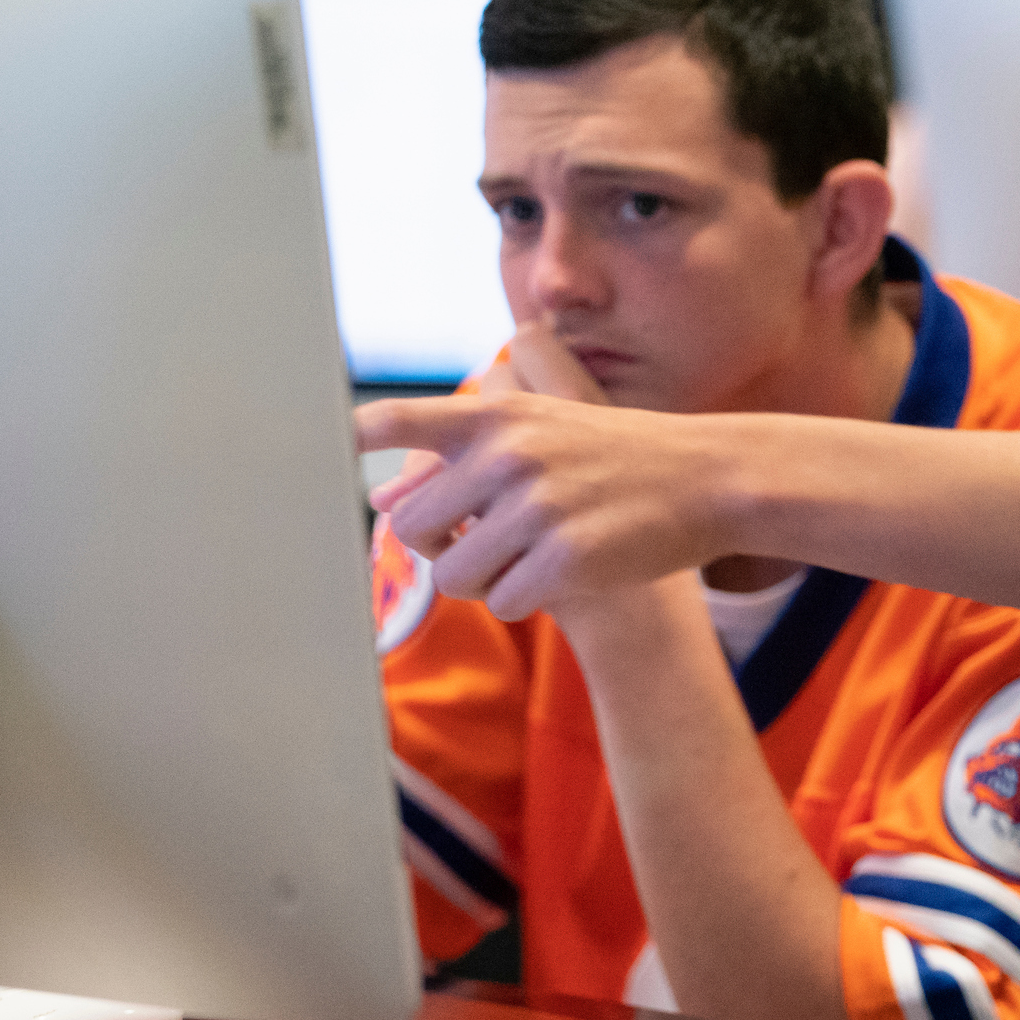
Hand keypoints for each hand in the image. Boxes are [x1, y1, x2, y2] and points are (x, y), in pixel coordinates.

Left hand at [356, 325, 734, 619]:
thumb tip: (380, 500)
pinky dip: (522, 599)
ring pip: (455, 576)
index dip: (349, 436)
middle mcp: (511, 455)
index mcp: (498, 416)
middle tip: (483, 540)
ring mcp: (539, 507)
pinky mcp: (566, 559)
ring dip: (482, 579)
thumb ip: (460, 459)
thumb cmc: (612, 456)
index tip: (312, 450)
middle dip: (439, 547)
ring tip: (529, 554)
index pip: (400, 419)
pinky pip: (502, 603)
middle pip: (414, 529)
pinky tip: (561, 572)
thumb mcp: (542, 434)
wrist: (707, 478)